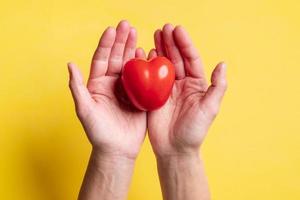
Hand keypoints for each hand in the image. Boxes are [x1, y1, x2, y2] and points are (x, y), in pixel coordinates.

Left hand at [68, 20, 146, 159]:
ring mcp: (128, 88)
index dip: (106, 44)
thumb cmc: (98, 132)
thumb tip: (70, 64)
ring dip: (133, 48)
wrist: (116, 149)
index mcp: (98, 84)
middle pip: (117, 57)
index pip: (102, 59)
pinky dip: (146, 65)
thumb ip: (77, 88)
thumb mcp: (85, 110)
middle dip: (122, 41)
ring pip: (131, 64)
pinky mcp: (140, 96)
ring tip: (138, 34)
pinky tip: (148, 54)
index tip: (112, 30)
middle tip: (128, 25)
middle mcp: (112, 83)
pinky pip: (144, 78)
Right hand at [147, 24, 226, 156]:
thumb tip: (222, 63)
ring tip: (155, 34)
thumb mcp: (210, 109)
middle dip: (170, 42)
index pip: (190, 59)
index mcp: (196, 84)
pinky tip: (144, 53)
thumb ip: (217, 86)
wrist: (175, 149)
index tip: (177, 30)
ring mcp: (166, 88)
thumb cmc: (194, 131)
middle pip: (176, 58)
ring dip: (159, 48)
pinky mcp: (153, 95)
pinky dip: (146, 64)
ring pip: (163, 64)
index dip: (185, 44)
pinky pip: (149, 77)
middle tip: (163, 28)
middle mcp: (181, 83)